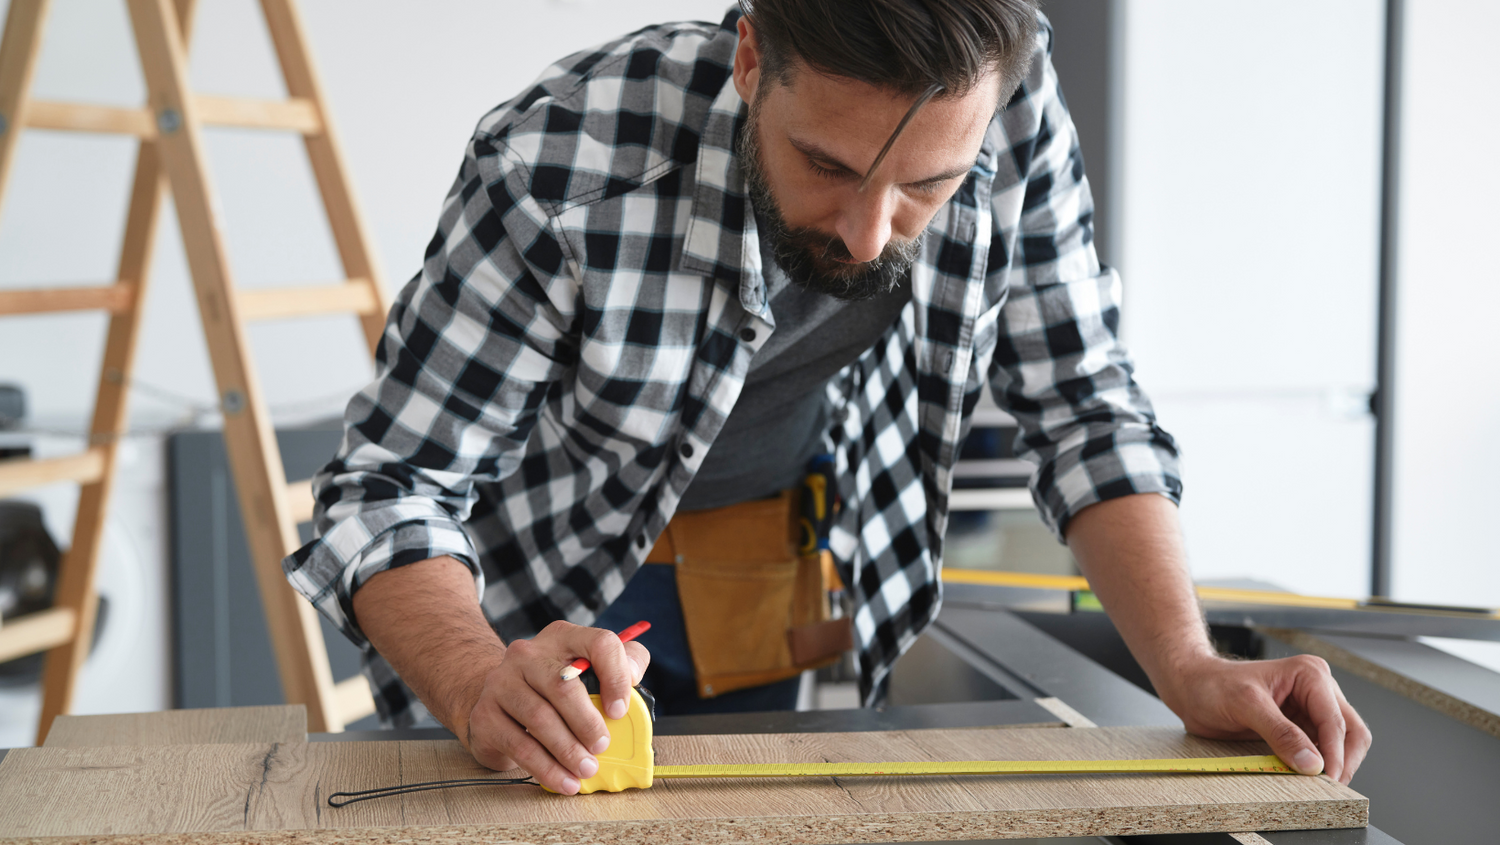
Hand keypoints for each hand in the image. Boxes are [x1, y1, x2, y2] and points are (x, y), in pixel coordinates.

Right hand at [459, 620, 648, 793]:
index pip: (598, 643)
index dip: (615, 676)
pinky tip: (564, 780)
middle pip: (563, 685)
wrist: (493, 699)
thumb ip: (621, 663)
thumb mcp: (586, 667)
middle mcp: (527, 654)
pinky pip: (520, 745)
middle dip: (587, 722)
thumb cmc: (551, 688)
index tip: (621, 709)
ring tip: (586, 769)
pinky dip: (546, 768)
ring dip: (568, 750)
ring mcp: (501, 682)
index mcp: (562, 637)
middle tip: (602, 747)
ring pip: (540, 718)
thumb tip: (634, 677)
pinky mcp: (485, 715)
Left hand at [1155, 653, 1370, 783]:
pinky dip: (1319, 766)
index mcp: (1310, 674)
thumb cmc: (1213, 684)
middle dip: (1343, 761)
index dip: (1335, 754)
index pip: (1335, 721)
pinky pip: (1323, 750)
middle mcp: (1318, 689)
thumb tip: (1312, 763)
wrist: (1192, 687)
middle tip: (1328, 788)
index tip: (1326, 780)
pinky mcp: (1302, 726)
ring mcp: (1312, 708)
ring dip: (1333, 765)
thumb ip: (1280, 733)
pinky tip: (1306, 777)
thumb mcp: (1245, 705)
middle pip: (1351, 732)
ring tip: (1316, 786)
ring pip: (1343, 744)